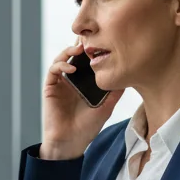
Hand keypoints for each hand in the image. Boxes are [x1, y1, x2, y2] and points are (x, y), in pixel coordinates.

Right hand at [40, 44, 123, 159]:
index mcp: (85, 83)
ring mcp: (61, 83)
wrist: (70, 143)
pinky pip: (53, 70)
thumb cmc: (87, 128)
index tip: (104, 41)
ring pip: (62, 58)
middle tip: (91, 36)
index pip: (88, 61)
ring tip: (81, 48)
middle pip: (75, 55)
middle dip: (82, 44)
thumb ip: (115, 92)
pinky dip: (61, 65)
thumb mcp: (106, 107)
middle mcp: (72, 80)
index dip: (94, 50)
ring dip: (70, 50)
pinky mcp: (51, 87)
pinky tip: (72, 67)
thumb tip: (129, 76)